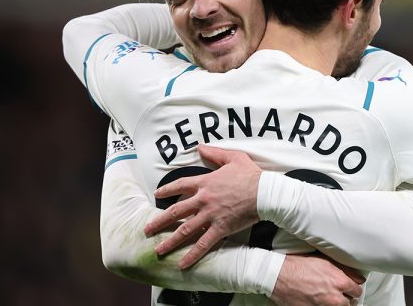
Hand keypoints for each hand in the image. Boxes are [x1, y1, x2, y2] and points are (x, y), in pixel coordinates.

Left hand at [144, 144, 262, 268]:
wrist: (265, 193)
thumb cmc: (251, 175)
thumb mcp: (233, 157)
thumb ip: (215, 153)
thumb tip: (200, 147)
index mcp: (205, 182)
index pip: (180, 185)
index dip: (167, 190)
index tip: (157, 194)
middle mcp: (203, 200)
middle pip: (176, 211)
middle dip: (159, 221)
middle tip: (147, 230)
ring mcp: (210, 215)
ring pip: (185, 230)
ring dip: (170, 241)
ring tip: (158, 250)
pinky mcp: (220, 229)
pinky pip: (203, 244)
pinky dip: (192, 255)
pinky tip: (182, 264)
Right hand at [270, 254, 365, 305]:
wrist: (279, 276)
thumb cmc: (299, 266)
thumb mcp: (324, 261)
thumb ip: (344, 270)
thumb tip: (357, 277)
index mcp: (340, 282)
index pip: (357, 290)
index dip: (352, 288)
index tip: (349, 288)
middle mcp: (335, 298)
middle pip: (350, 303)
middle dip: (345, 297)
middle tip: (336, 293)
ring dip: (335, 304)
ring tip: (326, 298)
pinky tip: (318, 302)